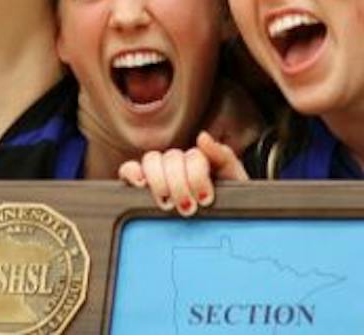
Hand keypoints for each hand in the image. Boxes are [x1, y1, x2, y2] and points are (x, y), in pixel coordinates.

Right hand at [118, 133, 246, 214]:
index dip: (197, 176)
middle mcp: (177, 164)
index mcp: (199, 160)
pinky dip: (131, 172)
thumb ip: (223, 156)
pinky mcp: (141, 186)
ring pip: (151, 161)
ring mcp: (158, 174)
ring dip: (159, 182)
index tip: (205, 198)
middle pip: (171, 159)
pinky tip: (140, 184)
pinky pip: (128, 170)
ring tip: (168, 203)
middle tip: (188, 207)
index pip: (191, 156)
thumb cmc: (227, 202)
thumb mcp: (234, 180)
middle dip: (179, 185)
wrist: (222, 226)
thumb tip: (202, 137)